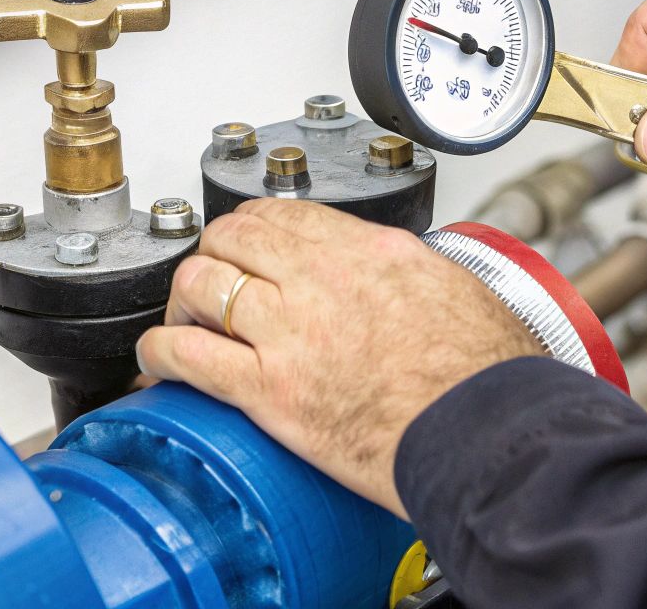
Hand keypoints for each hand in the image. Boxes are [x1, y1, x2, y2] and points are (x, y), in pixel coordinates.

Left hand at [135, 200, 541, 518]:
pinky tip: (158, 364)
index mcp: (370, 250)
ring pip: (200, 285)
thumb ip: (409, 274)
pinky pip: (188, 355)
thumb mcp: (457, 289)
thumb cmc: (488, 377)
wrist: (489, 433)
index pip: (283, 213)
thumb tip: (397, 279)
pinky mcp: (271, 391)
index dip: (252, 228)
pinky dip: (160, 354)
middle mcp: (323, 279)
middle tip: (212, 283)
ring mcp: (291, 332)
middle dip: (213, 255)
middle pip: (231, 237)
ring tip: (183, 322)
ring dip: (181, 302)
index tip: (247, 245)